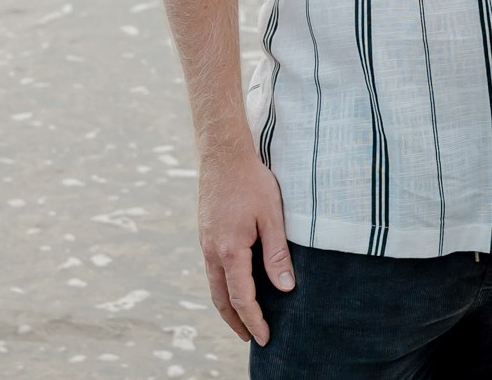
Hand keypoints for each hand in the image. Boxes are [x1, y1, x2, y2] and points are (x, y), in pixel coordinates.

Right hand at [197, 148, 294, 345]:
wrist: (223, 154)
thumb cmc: (251, 181)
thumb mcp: (272, 216)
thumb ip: (277, 253)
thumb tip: (285, 287)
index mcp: (230, 251)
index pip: (241, 298)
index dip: (253, 321)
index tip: (264, 337)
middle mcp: (212, 251)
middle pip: (221, 299)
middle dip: (235, 322)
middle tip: (250, 337)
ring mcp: (205, 242)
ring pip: (214, 285)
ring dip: (227, 306)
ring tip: (242, 318)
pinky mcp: (205, 233)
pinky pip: (212, 269)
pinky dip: (222, 286)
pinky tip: (234, 285)